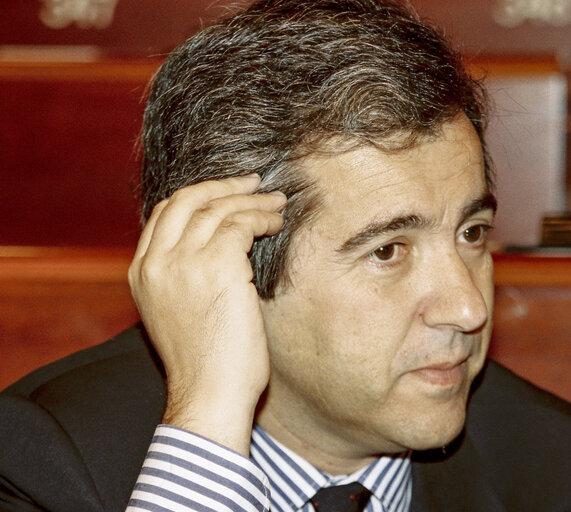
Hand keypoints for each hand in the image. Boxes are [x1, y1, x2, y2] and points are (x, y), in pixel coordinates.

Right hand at [128, 175, 285, 454]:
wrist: (209, 395)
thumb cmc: (206, 363)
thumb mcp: (180, 312)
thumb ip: (186, 276)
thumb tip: (223, 246)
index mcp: (142, 273)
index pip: (165, 215)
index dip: (199, 196)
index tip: (226, 194)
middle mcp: (156, 262)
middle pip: (187, 200)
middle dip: (223, 186)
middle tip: (253, 183)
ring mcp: (182, 262)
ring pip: (217, 209)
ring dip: (251, 201)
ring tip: (277, 203)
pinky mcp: (216, 265)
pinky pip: (240, 224)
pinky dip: (261, 218)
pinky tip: (276, 224)